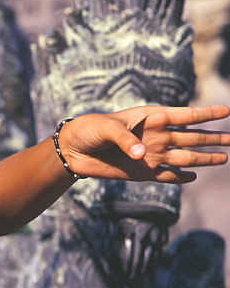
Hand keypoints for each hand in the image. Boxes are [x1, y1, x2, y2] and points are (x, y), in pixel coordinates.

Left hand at [58, 105, 229, 182]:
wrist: (72, 151)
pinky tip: (192, 176)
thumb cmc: (88, 130)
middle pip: (193, 137)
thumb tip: (144, 156)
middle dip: (215, 138)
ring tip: (224, 158)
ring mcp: (151, 154)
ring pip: (185, 156)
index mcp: (150, 118)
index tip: (227, 110)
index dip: (207, 113)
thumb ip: (125, 139)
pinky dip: (180, 177)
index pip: (185, 115)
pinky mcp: (143, 172)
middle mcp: (156, 136)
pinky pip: (167, 175)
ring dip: (204, 158)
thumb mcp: (105, 129)